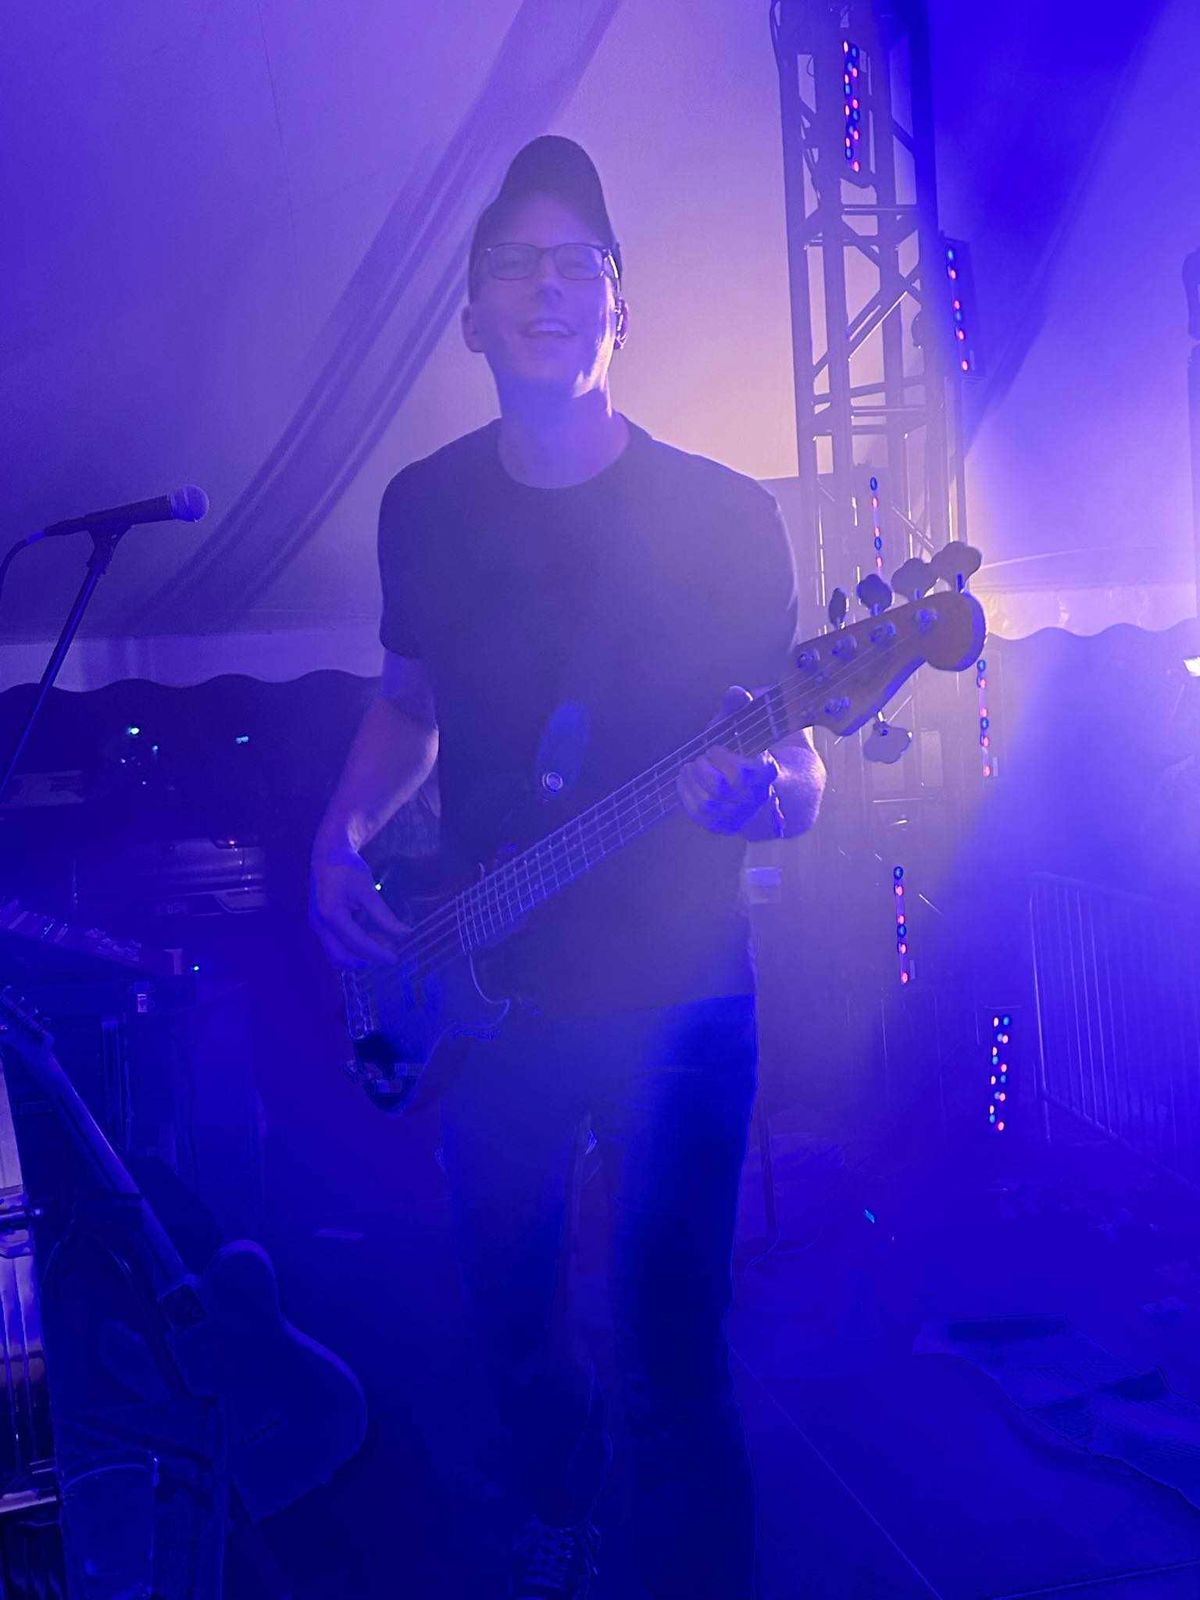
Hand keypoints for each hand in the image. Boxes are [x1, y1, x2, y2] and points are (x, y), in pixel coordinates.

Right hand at [309, 840, 411, 967]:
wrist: (327, 855)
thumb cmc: (347, 869)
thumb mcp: (368, 890)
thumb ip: (384, 915)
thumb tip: (404, 934)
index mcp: (331, 915)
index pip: (357, 943)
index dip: (377, 953)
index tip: (394, 959)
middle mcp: (320, 925)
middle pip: (342, 956)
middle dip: (365, 960)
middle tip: (388, 957)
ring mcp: (318, 926)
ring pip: (336, 953)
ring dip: (359, 956)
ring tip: (382, 947)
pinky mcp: (321, 925)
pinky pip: (335, 945)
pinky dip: (352, 948)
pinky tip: (371, 940)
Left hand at [677, 686, 778, 835]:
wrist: (776, 794)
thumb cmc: (755, 753)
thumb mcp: (752, 728)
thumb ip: (742, 708)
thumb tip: (734, 692)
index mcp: (768, 772)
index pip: (744, 771)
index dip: (723, 758)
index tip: (714, 747)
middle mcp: (756, 798)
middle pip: (721, 788)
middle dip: (704, 768)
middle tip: (703, 756)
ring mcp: (740, 815)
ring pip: (708, 804)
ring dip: (692, 781)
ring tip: (691, 766)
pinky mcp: (724, 825)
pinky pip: (698, 815)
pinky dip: (685, 794)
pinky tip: (685, 778)